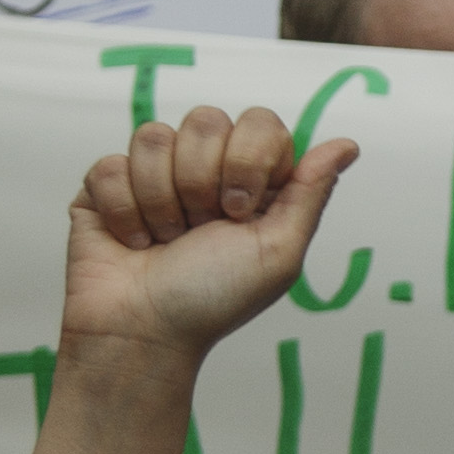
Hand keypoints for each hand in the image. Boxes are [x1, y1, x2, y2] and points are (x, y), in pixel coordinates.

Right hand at [57, 99, 357, 366]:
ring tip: (166, 242)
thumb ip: (311, 192)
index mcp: (251, 180)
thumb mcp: (279, 252)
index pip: (259, 122)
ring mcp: (152, 174)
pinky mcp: (105, 186)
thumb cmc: (215, 300)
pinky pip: (111, 164)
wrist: (144, 334)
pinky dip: (125, 213)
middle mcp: (203, 169)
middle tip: (200, 229)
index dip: (248, 159)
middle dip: (201, 182)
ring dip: (161, 201)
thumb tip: (348, 145)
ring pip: (153, 136)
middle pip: (205, 119)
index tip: (239, 211)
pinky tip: (135, 243)